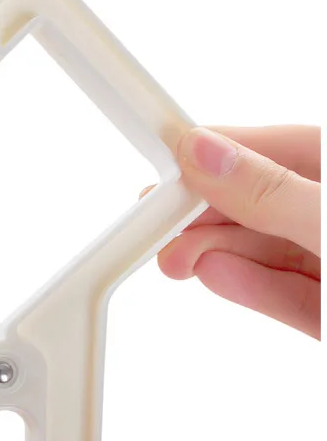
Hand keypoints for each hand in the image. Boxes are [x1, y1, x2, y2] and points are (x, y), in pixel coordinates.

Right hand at [148, 125, 320, 338]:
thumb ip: (272, 192)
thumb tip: (204, 154)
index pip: (271, 147)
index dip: (213, 153)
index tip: (164, 162)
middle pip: (260, 202)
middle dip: (205, 214)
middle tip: (156, 222)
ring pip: (266, 250)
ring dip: (216, 252)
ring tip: (174, 258)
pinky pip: (285, 293)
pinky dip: (246, 286)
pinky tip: (211, 274)